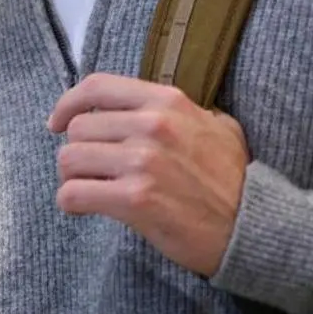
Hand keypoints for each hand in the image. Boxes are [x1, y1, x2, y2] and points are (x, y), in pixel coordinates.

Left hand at [46, 73, 249, 276]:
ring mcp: (143, 162)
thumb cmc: (236, 179)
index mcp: (168, 101)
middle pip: (78, 128)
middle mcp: (153, 126)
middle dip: (78, 152)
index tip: (57, 123)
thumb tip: (149, 105)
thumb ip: (183, 111)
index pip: (96, 87)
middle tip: (91, 172)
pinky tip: (87, 209)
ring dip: (72, 178)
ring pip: (69, 160)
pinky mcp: (135, 199)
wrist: (255, 227)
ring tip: (91, 190)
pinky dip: (72, 203)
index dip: (68, 104)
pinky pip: (73, 194)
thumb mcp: (219, 126)